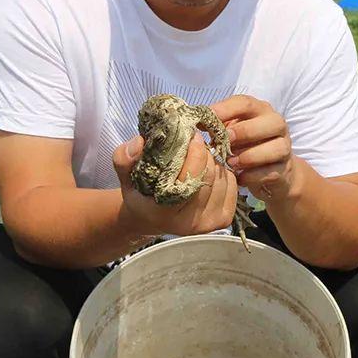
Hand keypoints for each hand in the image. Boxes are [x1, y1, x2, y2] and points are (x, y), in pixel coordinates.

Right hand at [112, 133, 238, 238]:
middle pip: (209, 173)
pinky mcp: (223, 220)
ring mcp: (209, 224)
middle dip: (204, 152)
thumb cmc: (140, 190)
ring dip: (213, 161)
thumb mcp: (125, 173)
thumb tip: (140, 142)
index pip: (189, 174)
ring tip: (199, 157)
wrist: (151, 216)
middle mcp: (189, 223)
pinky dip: (223, 171)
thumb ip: (124, 157)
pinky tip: (208, 170)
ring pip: (223, 177)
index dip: (194, 149)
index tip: (190, 134)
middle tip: (195, 141)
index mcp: (164, 212)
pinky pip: (232, 184)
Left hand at [211, 94, 299, 201]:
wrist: (271, 171)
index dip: (226, 109)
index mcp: (260, 110)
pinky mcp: (285, 169)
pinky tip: (239, 178)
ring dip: (250, 156)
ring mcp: (284, 147)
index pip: (246, 103)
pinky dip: (253, 176)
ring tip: (231, 163)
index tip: (208, 118)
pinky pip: (271, 172)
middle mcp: (276, 125)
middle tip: (226, 141)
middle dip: (245, 131)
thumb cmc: (245, 146)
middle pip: (269, 122)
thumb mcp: (231, 133)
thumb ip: (219, 127)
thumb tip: (200, 125)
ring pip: (275, 148)